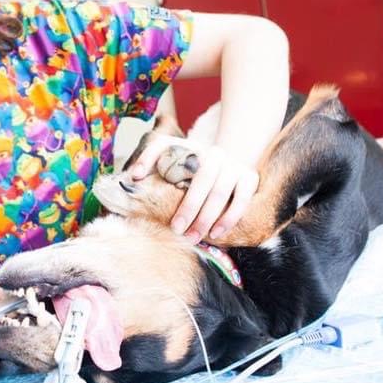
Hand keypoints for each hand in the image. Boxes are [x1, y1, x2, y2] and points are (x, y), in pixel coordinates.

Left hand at [131, 139, 259, 243]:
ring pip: (220, 192)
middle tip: (176, 229)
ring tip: (194, 237)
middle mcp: (214, 153)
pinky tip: (216, 233)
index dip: (148, 158)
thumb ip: (151, 163)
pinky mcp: (249, 178)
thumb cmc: (192, 168)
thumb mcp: (171, 160)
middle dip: (189, 207)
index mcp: (191, 147)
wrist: (229, 163)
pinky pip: (241, 201)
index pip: (164, 145)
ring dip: (207, 218)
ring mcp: (234, 166)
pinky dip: (229, 218)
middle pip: (202, 179)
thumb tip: (133, 176)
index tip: (136, 178)